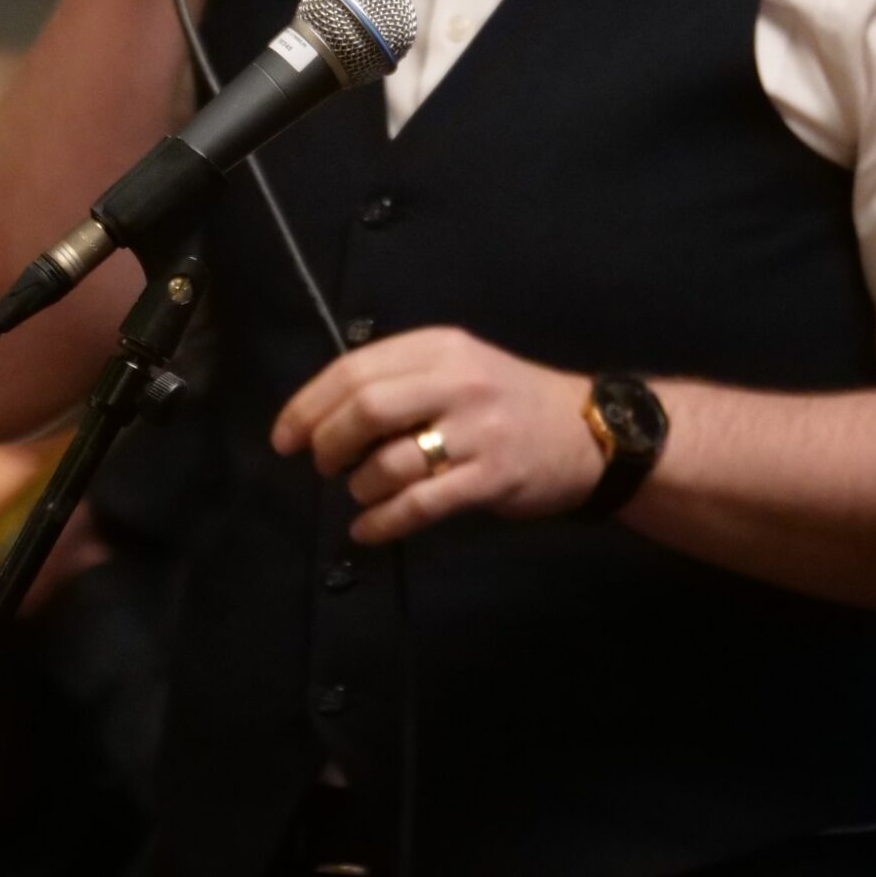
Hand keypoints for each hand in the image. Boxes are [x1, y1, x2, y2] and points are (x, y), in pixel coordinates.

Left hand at [271, 327, 604, 545]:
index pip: (355, 368)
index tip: (284, 436)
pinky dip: (384, 521)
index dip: (309, 404)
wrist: (590, 431)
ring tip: (359, 492)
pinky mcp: (492, 478)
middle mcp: (458, 382)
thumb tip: (323, 413)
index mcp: (440, 347)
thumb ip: (400, 378)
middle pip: (366, 408)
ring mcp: (477, 431)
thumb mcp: (458, 366)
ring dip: (360, 484)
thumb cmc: (508, 400)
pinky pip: (421, 504)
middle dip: (328, 442)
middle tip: (320, 464)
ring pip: (391, 461)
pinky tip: (368, 529)